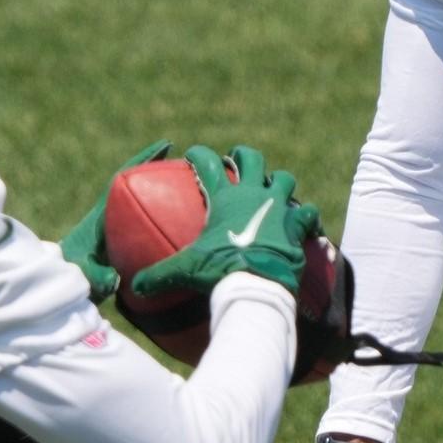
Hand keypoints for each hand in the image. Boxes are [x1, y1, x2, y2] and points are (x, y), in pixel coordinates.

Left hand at [58, 141, 172, 300]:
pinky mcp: (121, 240)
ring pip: (142, 202)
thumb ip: (98, 277)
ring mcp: (115, 227)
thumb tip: (115, 280)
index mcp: (102, 214)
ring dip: (163, 192)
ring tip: (192, 187)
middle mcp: (110, 215)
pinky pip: (146, 221)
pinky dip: (163, 216)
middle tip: (188, 164)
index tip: (166, 145)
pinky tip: (185, 226)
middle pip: (136, 185)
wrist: (59, 286)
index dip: (144, 161)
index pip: (124, 179)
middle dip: (160, 172)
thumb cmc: (72, 278)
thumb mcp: (86, 276)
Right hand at [130, 145, 320, 296]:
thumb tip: (134, 287)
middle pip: (252, 159)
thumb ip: (159, 276)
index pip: (207, 164)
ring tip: (274, 188)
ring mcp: (278, 207)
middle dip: (243, 156)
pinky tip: (308, 225)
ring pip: (283, 179)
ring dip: (279, 182)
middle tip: (237, 160)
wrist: (257, 284)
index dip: (199, 155)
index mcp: (225, 198)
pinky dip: (308, 218)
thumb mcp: (185, 270)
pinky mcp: (297, 226)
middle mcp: (253, 195)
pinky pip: (308, 214)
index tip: (192, 154)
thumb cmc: (219, 271)